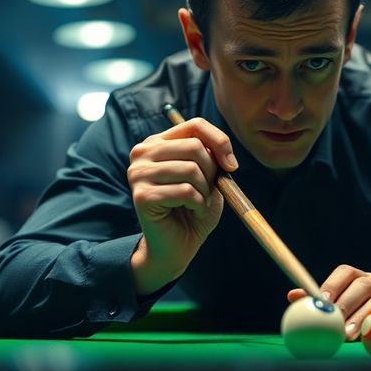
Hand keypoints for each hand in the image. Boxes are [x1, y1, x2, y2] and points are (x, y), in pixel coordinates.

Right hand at [128, 117, 237, 294]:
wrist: (177, 246)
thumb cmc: (194, 208)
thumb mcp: (209, 177)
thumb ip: (212, 158)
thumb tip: (224, 156)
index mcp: (158, 142)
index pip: (195, 125)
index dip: (220, 142)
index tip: (232, 166)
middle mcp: (142, 153)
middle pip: (195, 147)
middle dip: (212, 173)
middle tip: (208, 192)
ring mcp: (138, 173)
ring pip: (191, 170)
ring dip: (205, 192)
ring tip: (199, 203)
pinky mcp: (142, 195)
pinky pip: (185, 191)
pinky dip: (198, 204)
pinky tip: (192, 212)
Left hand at [287, 265, 370, 339]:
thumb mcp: (361, 302)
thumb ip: (330, 302)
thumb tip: (292, 296)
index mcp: (367, 279)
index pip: (347, 272)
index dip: (331, 283)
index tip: (318, 300)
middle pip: (364, 284)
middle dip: (346, 303)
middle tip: (334, 324)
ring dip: (367, 315)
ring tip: (354, 334)